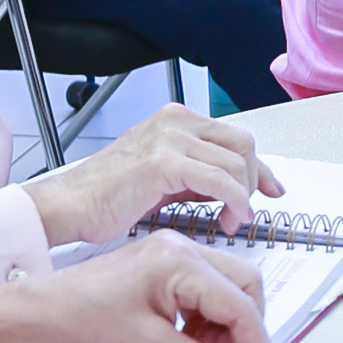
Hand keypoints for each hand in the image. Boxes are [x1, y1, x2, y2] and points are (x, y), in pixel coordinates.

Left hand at [10, 238, 275, 342]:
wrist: (36, 316)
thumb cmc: (79, 320)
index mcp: (180, 260)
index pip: (241, 304)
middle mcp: (180, 250)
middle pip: (243, 290)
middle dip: (244, 334)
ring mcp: (170, 258)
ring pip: (225, 294)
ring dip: (224, 333)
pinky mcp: (160, 272)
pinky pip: (202, 296)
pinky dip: (204, 326)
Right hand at [25, 104, 276, 246]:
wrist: (69, 206)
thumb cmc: (105, 196)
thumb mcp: (162, 179)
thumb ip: (196, 176)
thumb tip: (231, 188)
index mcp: (175, 120)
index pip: (234, 137)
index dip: (260, 167)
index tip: (272, 189)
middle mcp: (175, 122)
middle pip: (243, 144)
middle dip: (255, 180)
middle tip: (250, 210)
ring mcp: (169, 138)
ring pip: (236, 163)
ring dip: (243, 197)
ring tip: (232, 221)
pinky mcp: (164, 162)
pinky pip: (220, 181)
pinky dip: (234, 203)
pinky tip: (228, 220)